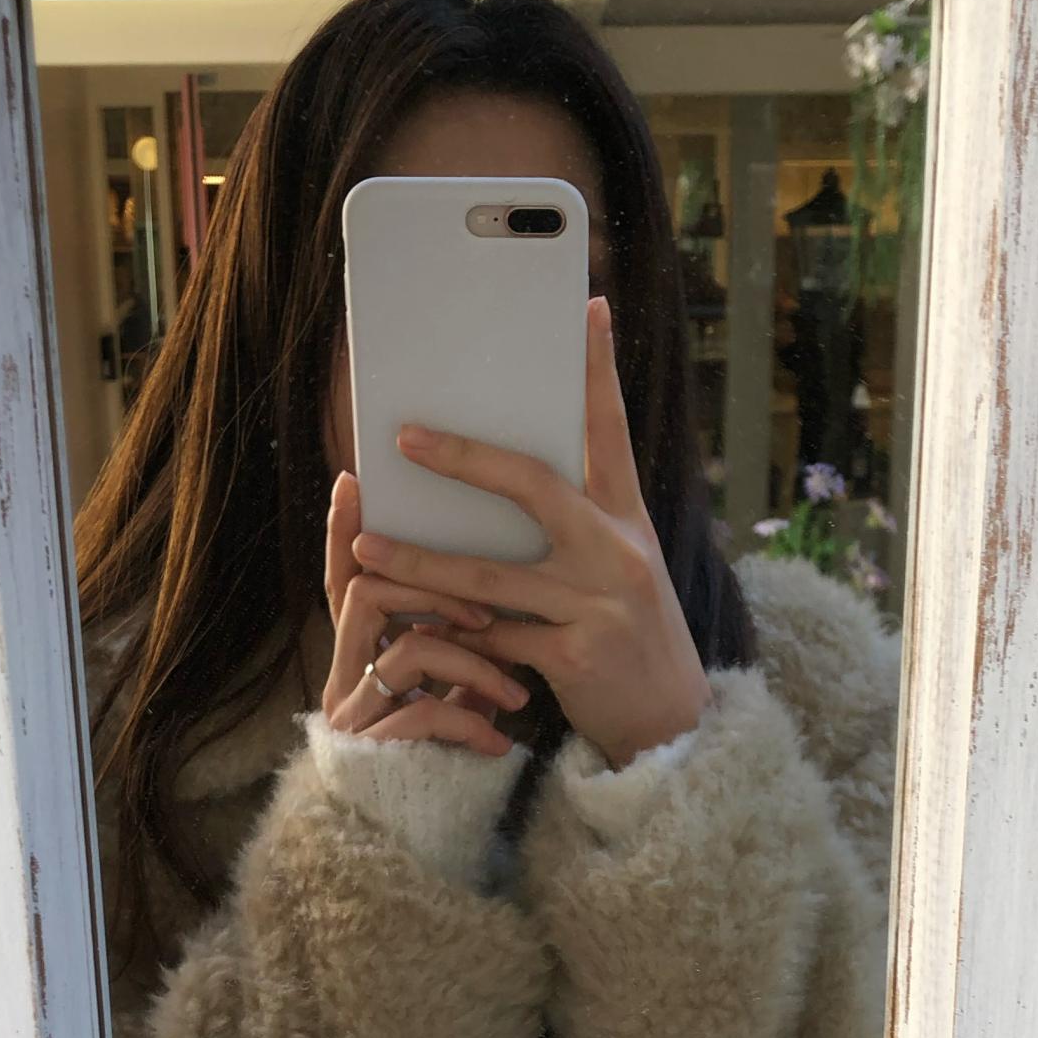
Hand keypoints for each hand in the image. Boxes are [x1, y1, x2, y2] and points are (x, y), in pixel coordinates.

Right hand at [322, 469, 528, 757]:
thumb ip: (458, 639)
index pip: (349, 577)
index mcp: (363, 655)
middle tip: (488, 611)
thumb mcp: (451, 691)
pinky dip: (467, 724)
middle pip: (366, 595)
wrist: (417, 846)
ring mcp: (354, 718)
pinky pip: (420, 717)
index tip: (356, 481)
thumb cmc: (443, 757)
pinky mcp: (372, 759)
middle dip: (432, 587)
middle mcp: (346, 678)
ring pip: (405, 653)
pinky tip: (499, 744)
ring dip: (470, 665)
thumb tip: (502, 574)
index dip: (347, 531)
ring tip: (513, 695)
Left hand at [350, 297, 712, 769]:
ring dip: (418, 563)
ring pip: (488, 576)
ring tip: (365, 547)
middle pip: (535, 486)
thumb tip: (506, 476)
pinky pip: (491, 640)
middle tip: (405, 438)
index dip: (598, 371)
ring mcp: (598, 605)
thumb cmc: (631, 639)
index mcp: (630, 521)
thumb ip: (578, 526)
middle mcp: (619, 552)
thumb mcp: (622, 571)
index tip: (588, 309)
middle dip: (465, 459)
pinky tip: (402, 629)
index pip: (611, 432)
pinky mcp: (575, 657)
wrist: (673, 729)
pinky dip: (445, 636)